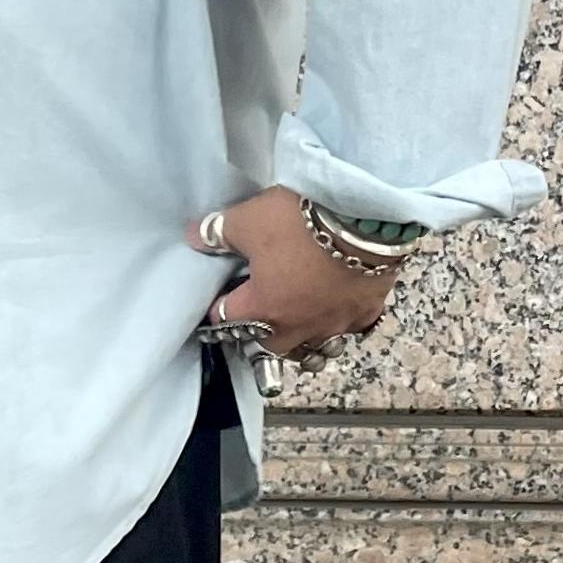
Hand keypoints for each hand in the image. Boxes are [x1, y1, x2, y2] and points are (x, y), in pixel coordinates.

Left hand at [186, 186, 398, 358]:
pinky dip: (343, 321)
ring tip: (297, 321)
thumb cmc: (302, 221)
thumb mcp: (251, 219)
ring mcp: (333, 323)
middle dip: (259, 331)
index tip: (219, 298)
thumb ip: (219, 231)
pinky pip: (352, 327)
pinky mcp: (366, 310)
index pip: (227, 317)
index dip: (219, 306)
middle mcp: (295, 328)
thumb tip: (193, 237)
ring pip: (312, 346)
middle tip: (258, 310)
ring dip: (301, 338)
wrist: (368, 215)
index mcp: (261, 310)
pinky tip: (340, 308)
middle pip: (268, 343)